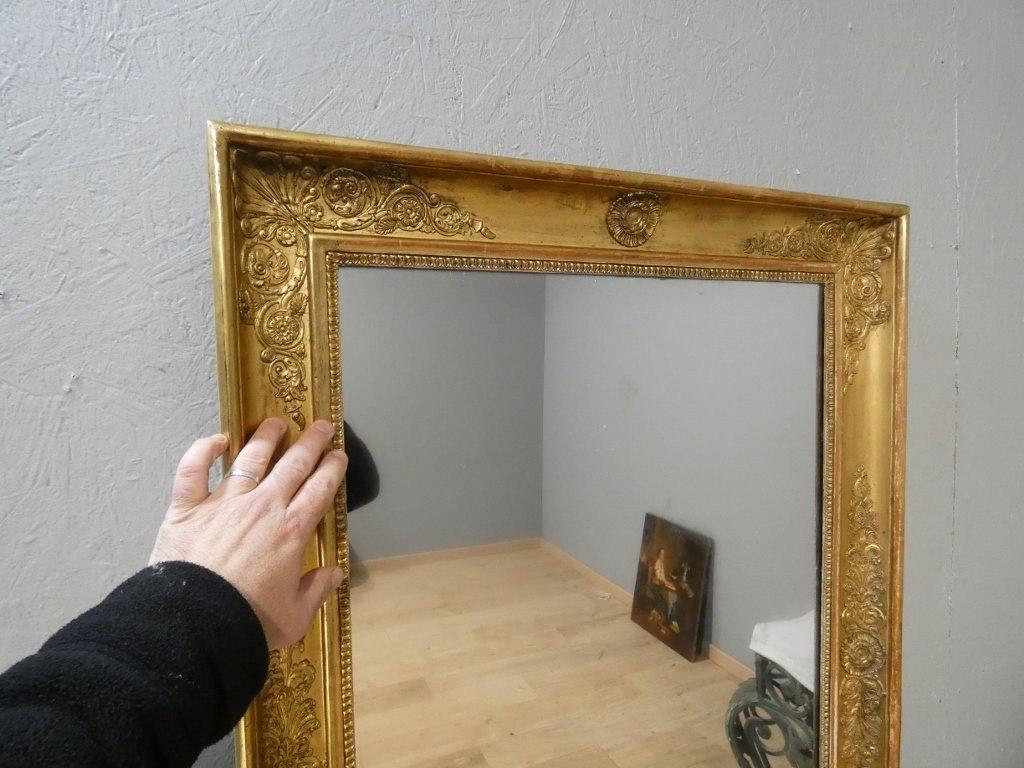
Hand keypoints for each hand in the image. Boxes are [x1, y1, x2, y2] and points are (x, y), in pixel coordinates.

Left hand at [150, 418, 347, 649]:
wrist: (195, 627)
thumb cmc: (246, 623)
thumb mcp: (294, 616)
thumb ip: (316, 590)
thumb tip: (335, 575)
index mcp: (292, 532)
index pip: (320, 488)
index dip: (332, 468)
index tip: (338, 455)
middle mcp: (263, 508)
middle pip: (293, 464)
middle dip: (311, 442)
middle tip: (321, 427)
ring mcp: (224, 503)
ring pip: (250, 458)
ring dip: (266, 437)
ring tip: (275, 424)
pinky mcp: (188, 508)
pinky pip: (194, 469)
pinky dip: (203, 450)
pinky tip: (216, 439)